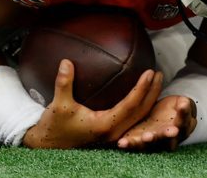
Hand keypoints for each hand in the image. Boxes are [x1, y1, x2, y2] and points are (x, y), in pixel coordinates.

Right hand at [22, 60, 162, 148]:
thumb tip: (66, 61)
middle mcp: (113, 133)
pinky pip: (132, 120)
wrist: (47, 145)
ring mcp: (114, 135)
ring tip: (156, 83)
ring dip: (149, 100)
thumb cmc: (54, 126)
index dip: (142, 89)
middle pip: (141, 112)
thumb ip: (64, 83)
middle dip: (152, 93)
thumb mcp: (58, 104)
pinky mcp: (111, 133)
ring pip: (139, 118)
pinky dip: (140, 107)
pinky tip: (143, 95)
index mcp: (104, 126)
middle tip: (159, 74)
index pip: (130, 106)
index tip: (150, 73)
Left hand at [117, 95, 196, 151]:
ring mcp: (154, 141)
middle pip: (168, 136)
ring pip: (151, 143)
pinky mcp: (140, 141)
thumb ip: (184, 105)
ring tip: (146, 137)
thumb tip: (185, 103)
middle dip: (168, 133)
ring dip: (148, 140)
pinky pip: (134, 144)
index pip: (184, 120)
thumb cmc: (173, 110)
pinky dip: (129, 144)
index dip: (184, 113)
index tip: (184, 105)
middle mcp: (168, 138)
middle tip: (172, 130)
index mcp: (181, 127)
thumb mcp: (180, 104)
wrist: (161, 118)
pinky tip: (122, 143)